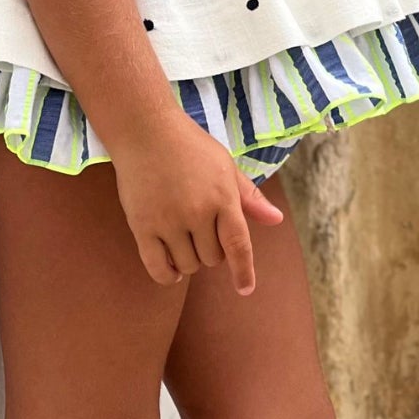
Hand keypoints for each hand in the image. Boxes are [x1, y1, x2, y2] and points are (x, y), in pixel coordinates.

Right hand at [110, 110, 285, 296]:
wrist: (145, 130)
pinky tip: (172, 267)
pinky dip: (168, 274)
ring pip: (188, 265)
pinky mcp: (142, 226)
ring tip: (184, 238)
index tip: (245, 288)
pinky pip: (158, 267)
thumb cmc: (190, 146)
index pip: (238, 245)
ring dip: (190, 260)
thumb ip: (249, 197)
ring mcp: (168, 221)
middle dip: (212, 250)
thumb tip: (276, 220)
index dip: (243, 270)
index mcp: (223, 196)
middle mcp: (197, 212)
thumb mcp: (225, 165)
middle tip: (202, 228)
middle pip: (212, 257)